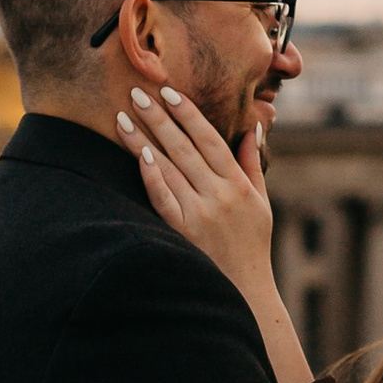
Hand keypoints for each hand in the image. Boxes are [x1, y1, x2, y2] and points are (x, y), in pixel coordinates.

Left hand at [119, 82, 314, 382]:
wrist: (243, 291)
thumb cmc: (251, 245)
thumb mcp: (260, 203)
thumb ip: (252, 165)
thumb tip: (252, 129)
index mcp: (238, 184)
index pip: (210, 138)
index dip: (188, 113)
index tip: (168, 91)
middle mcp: (219, 195)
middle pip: (184, 147)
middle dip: (159, 117)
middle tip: (137, 92)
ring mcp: (200, 214)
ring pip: (168, 168)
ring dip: (143, 140)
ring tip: (122, 117)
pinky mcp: (182, 232)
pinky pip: (163, 198)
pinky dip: (151, 176)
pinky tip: (137, 155)